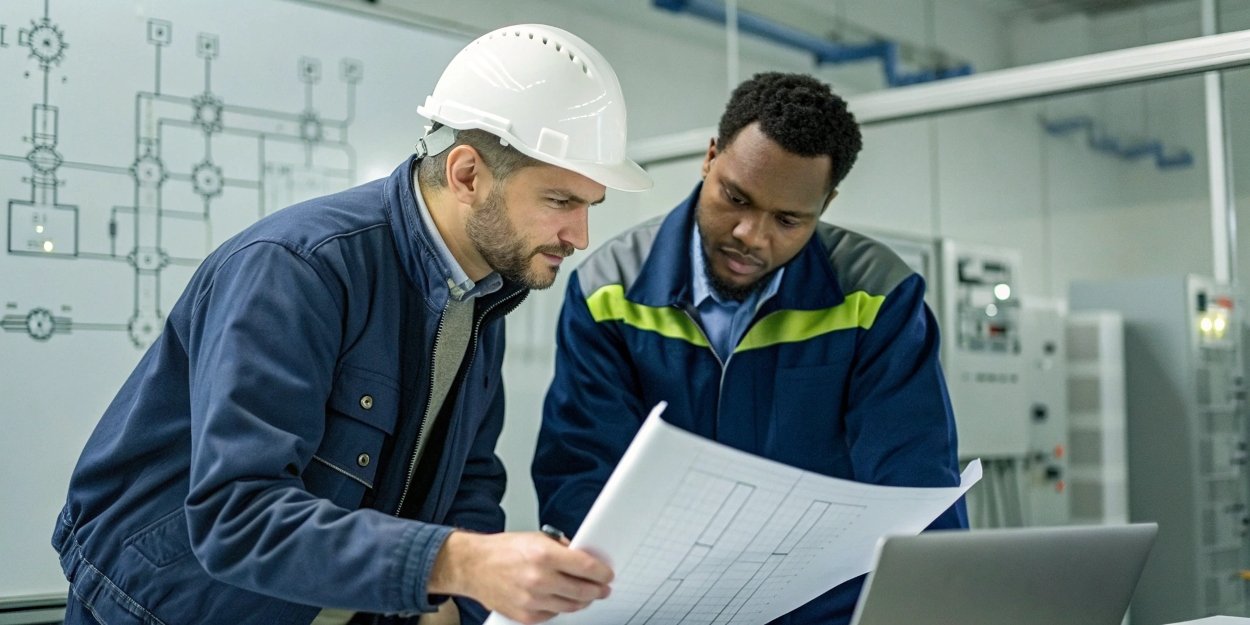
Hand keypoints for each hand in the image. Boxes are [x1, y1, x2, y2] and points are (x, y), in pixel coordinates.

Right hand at [428, 530, 612, 624]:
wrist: (474, 567)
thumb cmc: (502, 550)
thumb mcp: (536, 538)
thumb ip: (561, 548)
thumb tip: (583, 559)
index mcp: (544, 555)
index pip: (586, 567)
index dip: (602, 573)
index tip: (607, 574)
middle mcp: (540, 579)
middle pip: (583, 591)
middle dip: (598, 589)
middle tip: (603, 588)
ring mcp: (533, 600)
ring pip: (571, 606)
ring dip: (583, 601)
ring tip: (587, 595)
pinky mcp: (526, 615)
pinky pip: (554, 614)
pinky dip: (561, 607)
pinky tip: (562, 599)